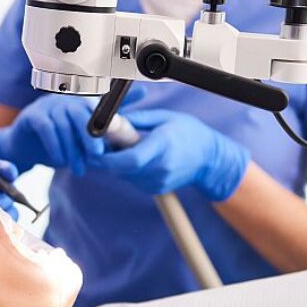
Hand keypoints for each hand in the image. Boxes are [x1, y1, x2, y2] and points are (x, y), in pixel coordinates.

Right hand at [0, 94, 104, 175]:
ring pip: (63, 124)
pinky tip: (59, 161)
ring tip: (78, 169)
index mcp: (80, 102)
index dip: (103, 122)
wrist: (25, 149)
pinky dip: (54, 146)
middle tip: (97, 155)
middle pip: (79, 112)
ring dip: (72, 149)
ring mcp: (47, 105)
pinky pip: (46, 128)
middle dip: (89, 135)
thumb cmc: (59, 144)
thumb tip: (123, 124)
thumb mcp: (82, 141)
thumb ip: (99, 134)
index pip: (95, 106)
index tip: (109, 141)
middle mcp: (64, 99)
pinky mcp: (32, 115)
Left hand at [89, 109, 250, 200]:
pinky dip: (129, 170)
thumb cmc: (189, 134)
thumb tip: (113, 119)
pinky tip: (139, 158)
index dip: (110, 157)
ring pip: (124, 175)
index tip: (98, 149)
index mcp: (163, 145)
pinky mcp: (156, 189)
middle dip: (109, 158)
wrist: (209, 159)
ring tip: (129, 148)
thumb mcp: (164, 117)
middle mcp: (161, 166)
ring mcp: (159, 181)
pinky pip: (133, 179)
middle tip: (109, 144)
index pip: (132, 158)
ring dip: (118, 163)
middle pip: (122, 169)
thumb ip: (137, 119)